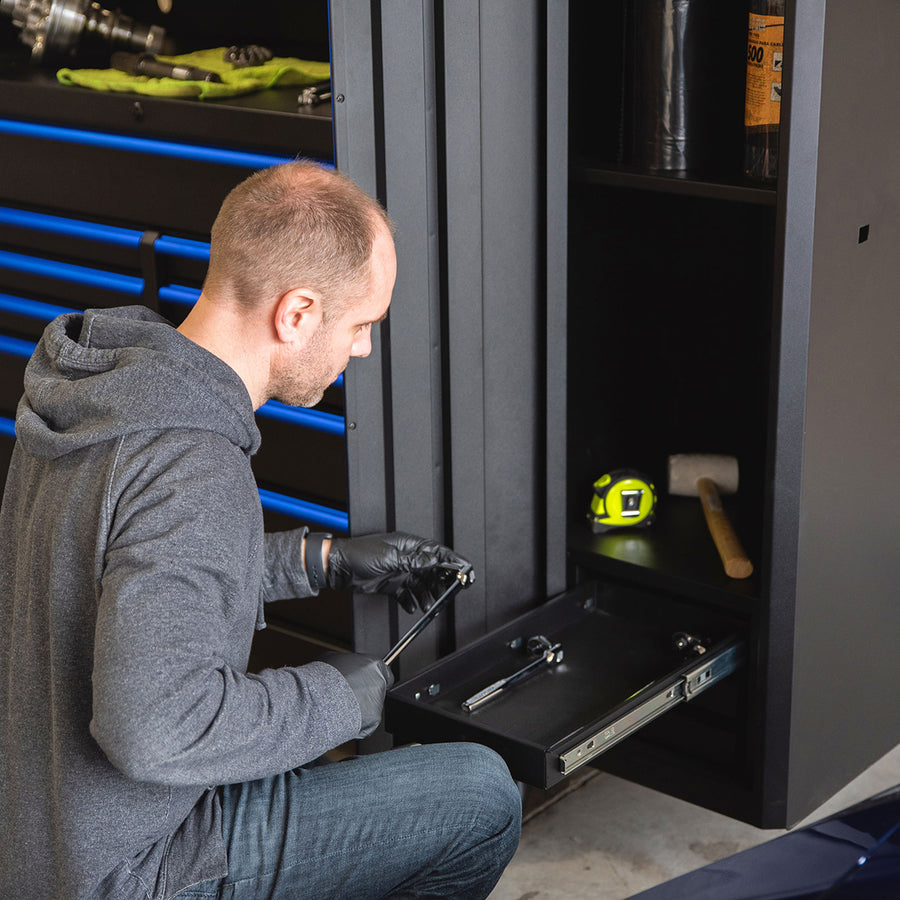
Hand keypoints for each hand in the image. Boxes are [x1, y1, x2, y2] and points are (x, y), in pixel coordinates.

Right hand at [319, 651, 393, 738]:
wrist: (318, 701)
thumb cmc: (324, 678)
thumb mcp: (335, 658)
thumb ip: (350, 663)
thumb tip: (348, 667)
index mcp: (374, 666)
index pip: (385, 672)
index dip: (375, 677)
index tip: (368, 680)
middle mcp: (379, 684)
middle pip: (378, 690)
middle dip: (366, 692)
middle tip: (350, 693)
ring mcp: (377, 704)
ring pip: (372, 707)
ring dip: (360, 707)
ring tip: (341, 705)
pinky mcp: (372, 721)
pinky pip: (366, 722)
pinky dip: (356, 721)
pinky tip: (342, 715)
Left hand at [327, 532, 471, 612]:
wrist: (340, 568)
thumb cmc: (360, 554)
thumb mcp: (390, 557)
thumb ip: (414, 561)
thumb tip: (434, 559)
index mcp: (409, 545)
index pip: (437, 552)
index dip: (453, 561)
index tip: (466, 570)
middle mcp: (407, 558)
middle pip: (433, 570)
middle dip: (442, 583)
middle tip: (448, 594)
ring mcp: (401, 571)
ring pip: (422, 584)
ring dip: (427, 595)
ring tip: (428, 604)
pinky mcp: (393, 583)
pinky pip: (408, 594)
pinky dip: (412, 601)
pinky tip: (412, 606)